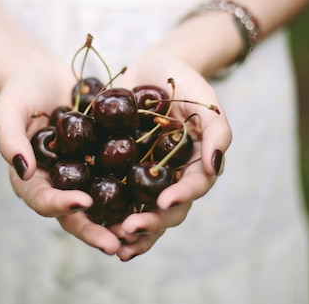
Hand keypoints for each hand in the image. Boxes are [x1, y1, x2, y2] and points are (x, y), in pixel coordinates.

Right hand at [0, 60, 123, 253]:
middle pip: (75, 215)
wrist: (46, 75)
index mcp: (32, 179)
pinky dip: (135, 194)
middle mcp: (59, 184)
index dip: (61, 206)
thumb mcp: (9, 109)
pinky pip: (119, 181)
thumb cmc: (22, 90)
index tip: (83, 203)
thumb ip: (10, 138)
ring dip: (118, 223)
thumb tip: (24, 170)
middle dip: (94, 231)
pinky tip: (157, 201)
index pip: (43, 200)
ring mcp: (83, 176)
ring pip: (101, 207)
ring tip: (140, 233)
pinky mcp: (104, 163)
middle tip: (115, 243)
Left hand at [106, 54, 231, 259]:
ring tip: (114, 242)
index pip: (192, 188)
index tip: (164, 202)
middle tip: (129, 230)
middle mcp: (171, 177)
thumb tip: (215, 166)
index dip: (180, 198)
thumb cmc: (187, 83)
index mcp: (195, 166)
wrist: (155, 67)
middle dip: (151, 223)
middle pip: (166, 209)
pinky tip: (90, 221)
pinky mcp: (121, 168)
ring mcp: (145, 175)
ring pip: (141, 211)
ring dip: (130, 230)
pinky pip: (115, 193)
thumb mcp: (207, 102)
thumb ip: (218, 131)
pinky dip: (106, 210)